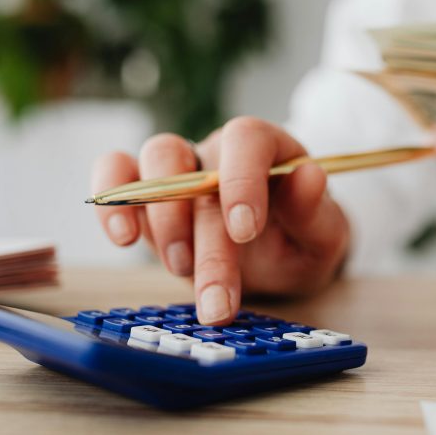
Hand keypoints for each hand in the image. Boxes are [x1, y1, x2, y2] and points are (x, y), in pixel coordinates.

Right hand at [91, 117, 349, 324]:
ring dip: (161, 219)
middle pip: (194, 167)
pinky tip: (124, 237)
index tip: (245, 230)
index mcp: (266, 148)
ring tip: (179, 268)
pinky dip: (111, 202)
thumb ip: (316, 211)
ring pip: (152, 162)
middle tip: (217, 296)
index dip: (241, 179)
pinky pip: (116, 179)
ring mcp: (179, 171)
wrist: (280, 259)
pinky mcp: (147, 199)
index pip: (246, 138)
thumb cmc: (301, 241)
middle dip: (203, 236)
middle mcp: (217, 152)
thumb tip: (309, 176)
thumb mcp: (323, 236)